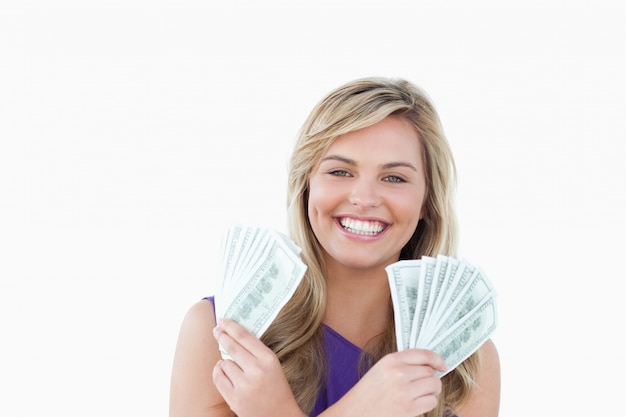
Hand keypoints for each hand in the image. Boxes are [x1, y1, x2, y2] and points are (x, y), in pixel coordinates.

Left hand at [212, 318, 304, 416]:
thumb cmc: (277, 389)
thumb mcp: (273, 366)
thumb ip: (256, 353)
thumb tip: (232, 336)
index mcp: (269, 360)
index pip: (245, 337)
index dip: (231, 326)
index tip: (222, 320)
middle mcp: (257, 371)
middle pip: (232, 346)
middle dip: (222, 336)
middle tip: (216, 330)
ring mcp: (244, 386)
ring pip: (224, 362)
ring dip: (226, 362)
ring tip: (236, 370)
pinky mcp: (234, 399)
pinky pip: (218, 377)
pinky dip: (219, 372)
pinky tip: (225, 372)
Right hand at [331, 349, 446, 416]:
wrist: (354, 412)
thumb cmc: (367, 393)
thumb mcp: (380, 370)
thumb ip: (400, 364)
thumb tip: (428, 366)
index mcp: (391, 360)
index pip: (423, 354)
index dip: (437, 359)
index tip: (442, 365)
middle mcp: (398, 373)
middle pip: (430, 372)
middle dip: (432, 379)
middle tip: (425, 386)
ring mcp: (404, 391)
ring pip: (434, 386)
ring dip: (432, 392)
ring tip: (421, 395)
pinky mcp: (407, 408)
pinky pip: (431, 401)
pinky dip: (428, 403)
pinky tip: (417, 405)